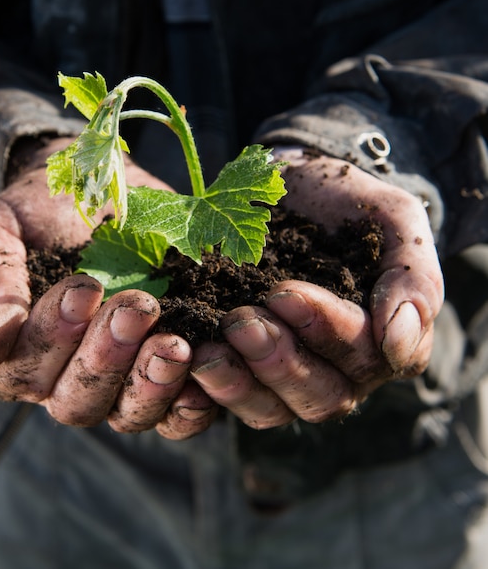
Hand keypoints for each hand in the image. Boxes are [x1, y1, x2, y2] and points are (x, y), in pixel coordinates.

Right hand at [0, 137, 216, 438]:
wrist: (98, 186)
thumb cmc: (40, 210)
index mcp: (22, 351)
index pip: (22, 371)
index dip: (51, 338)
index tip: (85, 287)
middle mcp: (69, 377)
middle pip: (78, 402)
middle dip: (106, 358)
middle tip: (138, 306)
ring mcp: (122, 380)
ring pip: (128, 416)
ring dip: (152, 386)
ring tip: (174, 346)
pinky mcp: (167, 372)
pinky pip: (178, 415)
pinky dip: (191, 406)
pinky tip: (205, 376)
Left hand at [190, 153, 443, 428]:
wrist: (288, 188)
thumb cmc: (345, 204)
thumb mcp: (393, 221)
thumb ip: (413, 278)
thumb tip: (397, 349)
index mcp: (378, 340)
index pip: (363, 357)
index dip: (326, 332)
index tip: (284, 291)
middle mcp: (336, 369)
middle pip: (319, 397)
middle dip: (279, 362)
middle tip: (241, 320)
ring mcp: (285, 372)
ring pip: (271, 409)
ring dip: (239, 385)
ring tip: (207, 350)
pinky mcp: (241, 366)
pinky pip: (226, 399)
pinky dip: (206, 389)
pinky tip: (185, 363)